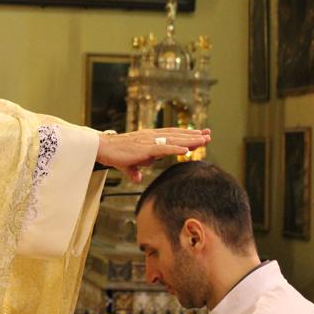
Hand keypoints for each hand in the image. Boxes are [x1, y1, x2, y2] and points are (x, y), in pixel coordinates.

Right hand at [96, 128, 210, 183]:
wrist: (103, 149)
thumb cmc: (116, 154)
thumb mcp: (129, 164)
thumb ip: (135, 171)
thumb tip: (138, 179)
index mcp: (151, 138)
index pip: (172, 135)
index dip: (187, 134)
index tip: (200, 134)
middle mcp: (152, 137)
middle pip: (177, 135)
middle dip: (194, 135)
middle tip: (209, 134)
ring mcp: (150, 142)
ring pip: (174, 140)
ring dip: (189, 140)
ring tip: (203, 140)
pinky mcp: (145, 148)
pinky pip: (164, 149)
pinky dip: (176, 149)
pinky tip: (186, 151)